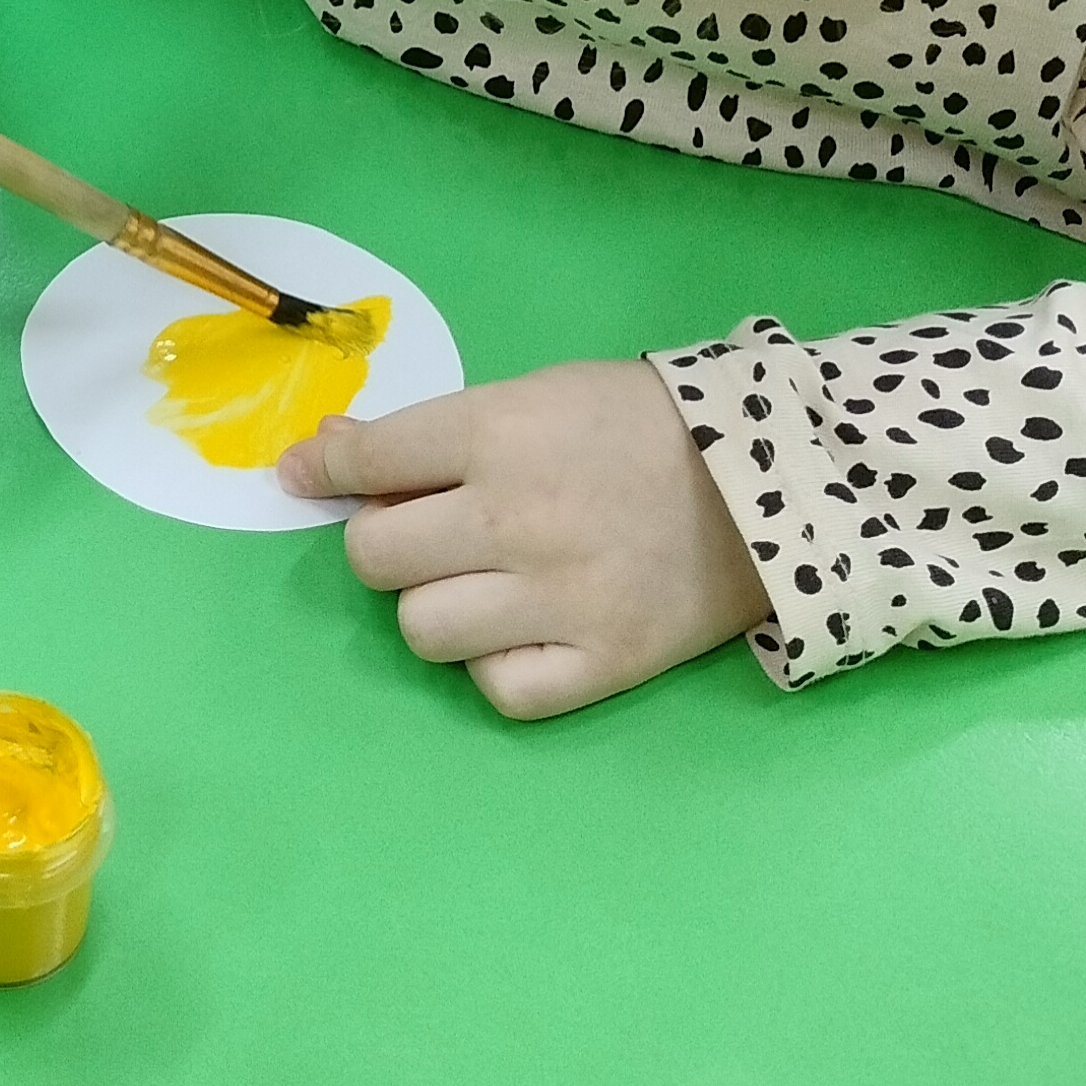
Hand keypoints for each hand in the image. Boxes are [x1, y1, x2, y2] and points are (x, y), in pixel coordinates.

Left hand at [282, 359, 771, 719]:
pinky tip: (524, 631)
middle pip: (375, 558)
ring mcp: (559, 599)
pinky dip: (496, 665)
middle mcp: (516, 519)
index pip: (366, 464)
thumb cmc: (638, 425)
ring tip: (483, 584)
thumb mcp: (534, 396)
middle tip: (431, 533)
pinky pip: (495, 689)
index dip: (326, 472)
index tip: (309, 478)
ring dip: (436, 606)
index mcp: (497, 435)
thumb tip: (321, 458)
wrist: (776, 481)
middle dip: (388, 542)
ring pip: (420, 630)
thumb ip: (431, 434)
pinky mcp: (601, 663)